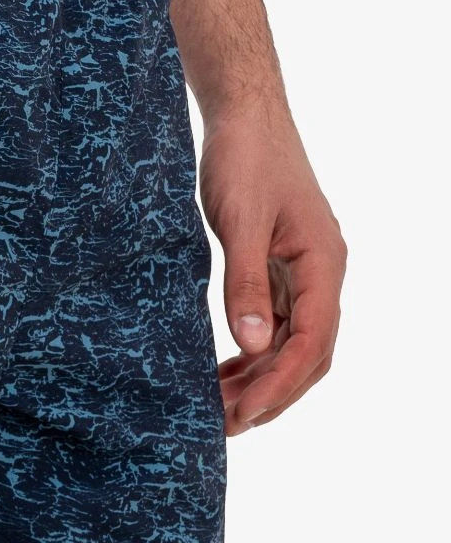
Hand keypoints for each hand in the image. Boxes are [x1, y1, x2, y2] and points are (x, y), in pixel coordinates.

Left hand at [199, 110, 345, 435]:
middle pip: (309, 354)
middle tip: (223, 426)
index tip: (241, 415)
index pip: (312, 342)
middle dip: (271, 394)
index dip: (278, 384)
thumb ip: (245, 282)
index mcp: (324, 264)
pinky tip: (222, 372)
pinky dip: (251, 354)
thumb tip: (253, 346)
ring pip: (292, 345)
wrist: (245, 116)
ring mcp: (303, 273)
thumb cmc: (245, 158)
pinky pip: (274, 326)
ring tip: (217, 409)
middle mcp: (321, 274)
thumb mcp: (240, 220)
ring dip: (259, 380)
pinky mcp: (279, 269)